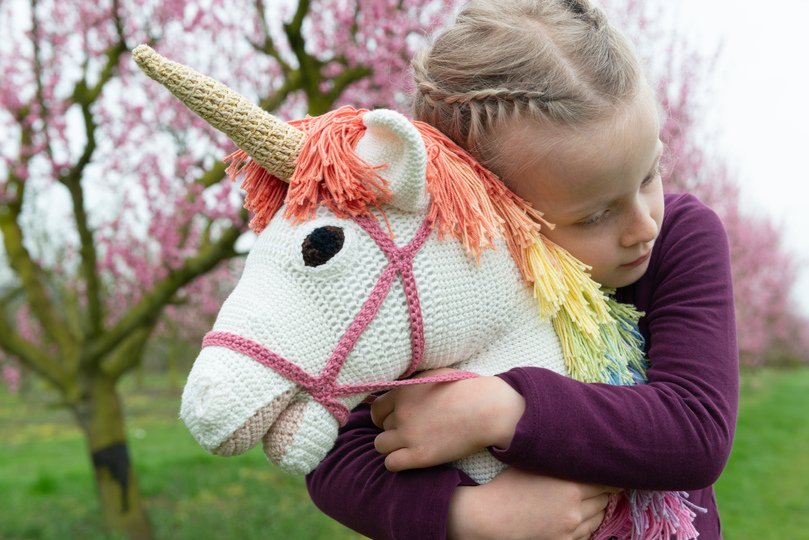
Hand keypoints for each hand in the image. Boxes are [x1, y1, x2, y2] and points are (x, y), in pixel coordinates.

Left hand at [371, 369, 524, 470]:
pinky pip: (391, 463)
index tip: (395, 420)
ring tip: (409, 446)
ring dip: (392, 446)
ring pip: (381, 445)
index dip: (385, 415)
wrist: (486, 409)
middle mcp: (402, 412)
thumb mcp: (434, 375)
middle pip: (381, 426)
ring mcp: (409, 435)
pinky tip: (410, 459)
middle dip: (394, 429)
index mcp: (404, 391)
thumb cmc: (466, 390)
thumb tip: (400, 389)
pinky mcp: (419, 455)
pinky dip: (397, 462)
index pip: (376, 408)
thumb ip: (413, 383)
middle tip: (412, 431)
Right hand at [448, 468, 619, 539]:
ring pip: (598, 517)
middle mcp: (575, 509)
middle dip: (603, 491)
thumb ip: (561, 461)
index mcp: (570, 486)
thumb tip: (582, 453)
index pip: (605, 481)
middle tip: (600, 483)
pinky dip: (588, 524)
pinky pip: (588, 533)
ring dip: (598, 507)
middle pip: (604, 499)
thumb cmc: (508, 485)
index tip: (611, 471)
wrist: (490, 516)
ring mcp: (570, 529)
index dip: (610, 475)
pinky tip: (579, 516)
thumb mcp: (536, 465)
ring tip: (591, 499)